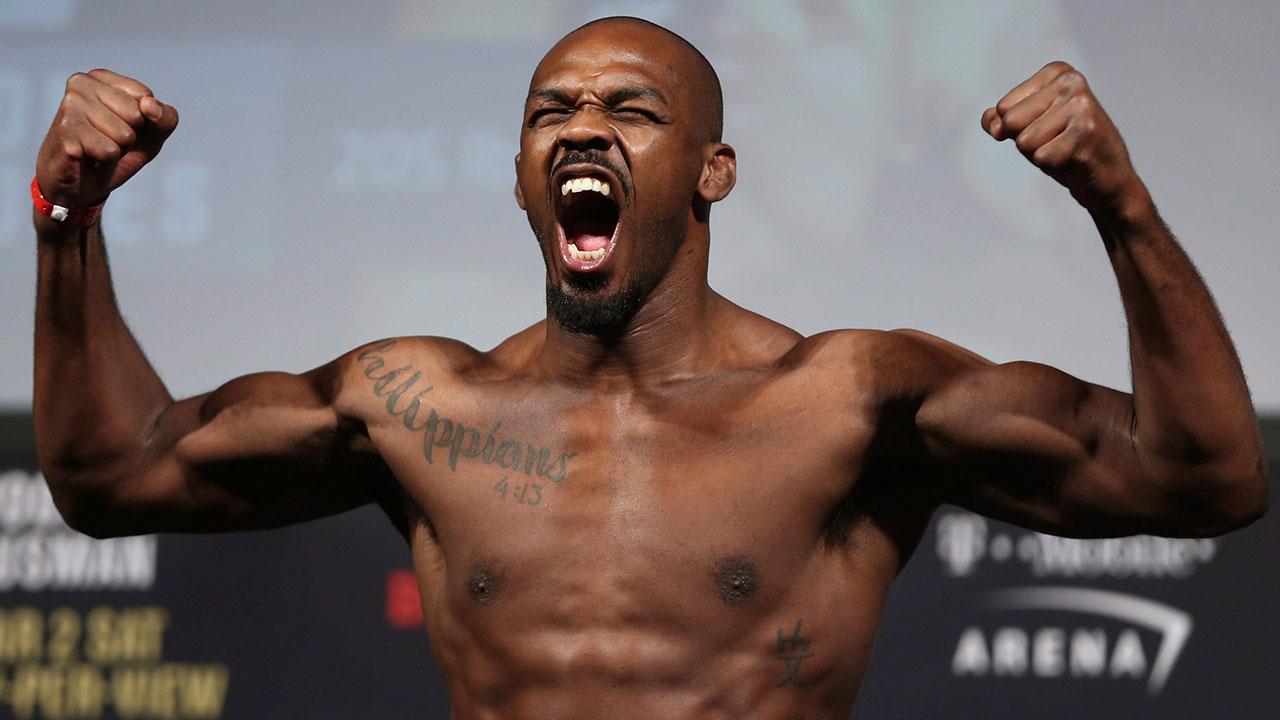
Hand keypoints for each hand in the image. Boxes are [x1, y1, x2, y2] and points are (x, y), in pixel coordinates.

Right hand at [35, 69, 178, 209]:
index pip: (146, 97)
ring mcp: (70, 106)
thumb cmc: (115, 150)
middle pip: (136, 115)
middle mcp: (81, 84)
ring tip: (97, 149)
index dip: (143, 121)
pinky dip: (106, 163)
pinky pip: (110, 152)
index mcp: (100, 77)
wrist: (81, 183)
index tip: (121, 126)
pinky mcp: (65, 132)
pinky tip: (89, 158)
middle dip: (129, 137)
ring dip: (117, 150)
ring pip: (124, 135)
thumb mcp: (153, 133)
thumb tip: (149, 105)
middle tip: (107, 140)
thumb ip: (165, 117)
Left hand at [982, 62, 1143, 215]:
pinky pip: (1041, 157)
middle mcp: (1071, 81)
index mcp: (1057, 72)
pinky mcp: (1086, 132)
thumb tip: (993, 122)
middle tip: (1057, 141)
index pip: (1003, 108)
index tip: (1047, 128)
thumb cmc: (1065, 148)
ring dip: (1040, 154)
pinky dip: (1053, 166)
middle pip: (1011, 122)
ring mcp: (1080, 105)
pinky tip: (1075, 159)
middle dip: (1027, 141)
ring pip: (1024, 141)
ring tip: (1066, 149)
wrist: (1108, 176)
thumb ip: (1000, 120)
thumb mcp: (1028, 128)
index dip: (1018, 128)